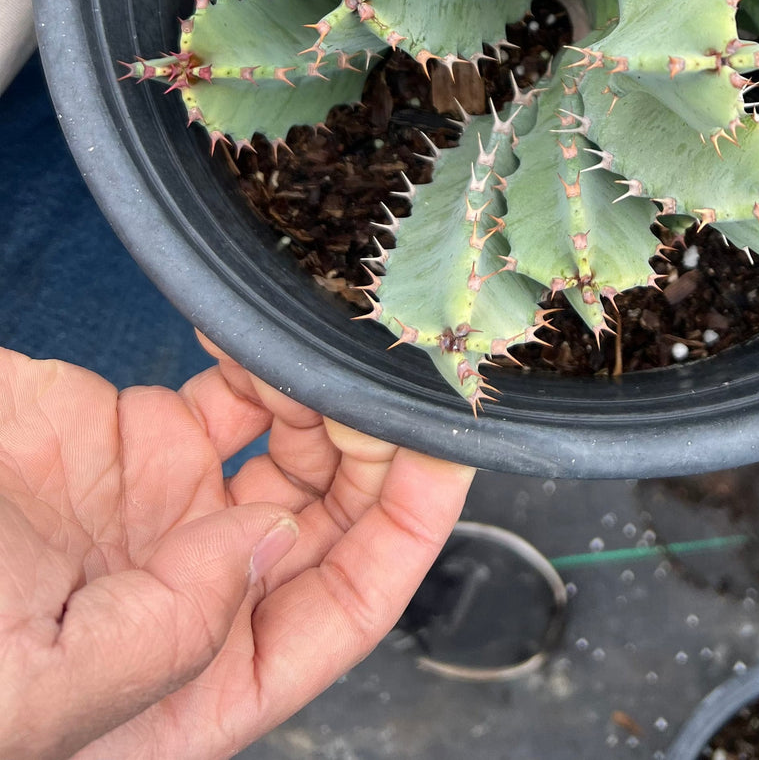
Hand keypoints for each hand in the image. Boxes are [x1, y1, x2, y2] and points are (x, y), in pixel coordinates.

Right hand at [0, 341, 471, 759]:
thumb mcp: (29, 695)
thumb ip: (164, 634)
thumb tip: (275, 546)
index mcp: (188, 686)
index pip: (337, 614)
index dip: (407, 538)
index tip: (448, 455)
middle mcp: (195, 594)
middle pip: (335, 521)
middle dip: (381, 451)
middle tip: (393, 381)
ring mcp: (165, 511)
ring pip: (297, 449)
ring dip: (332, 398)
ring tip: (335, 349)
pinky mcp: (128, 437)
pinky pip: (231, 392)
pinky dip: (265, 356)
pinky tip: (270, 332)